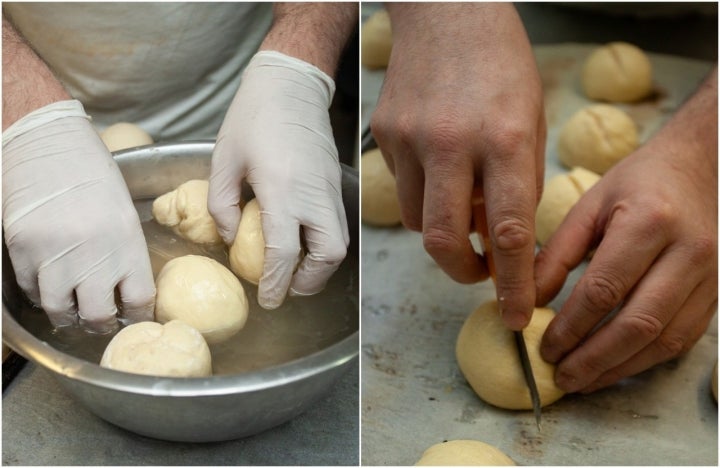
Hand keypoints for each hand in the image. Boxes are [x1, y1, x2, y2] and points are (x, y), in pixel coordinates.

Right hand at [2, 100, 155, 331]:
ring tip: (73, 313)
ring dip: (67, 317)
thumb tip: (124, 290)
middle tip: (101, 323)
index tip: (135, 317)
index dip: (139, 315)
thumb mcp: (124, 212)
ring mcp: (53, 255)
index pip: (139, 300)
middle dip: (101, 325)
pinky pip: (31, 289)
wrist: (47, 143)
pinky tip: (49, 288)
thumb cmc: (92, 174)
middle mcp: (93, 254)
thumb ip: (126, 252)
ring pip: (59, 310)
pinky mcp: (22, 250)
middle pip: (98, 316)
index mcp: (127, 242)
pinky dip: (40, 294)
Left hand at [208, 52, 348, 309]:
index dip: (276, 282)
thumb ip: (222, 205)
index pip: (285, 251)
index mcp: (282, 189)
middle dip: (309, 281)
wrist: (291, 84)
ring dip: (320, 266)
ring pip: (340, 243)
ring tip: (296, 270)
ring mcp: (330, 189)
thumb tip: (230, 239)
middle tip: (287, 288)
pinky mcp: (337, 183)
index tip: (267, 300)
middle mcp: (314, 195)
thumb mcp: (223, 159)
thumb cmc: (253, 117)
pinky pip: (339, 225)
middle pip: (327, 255)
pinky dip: (325, 244)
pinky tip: (304, 242)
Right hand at [370, 3, 545, 328]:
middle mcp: (451, 142)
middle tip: (479, 274)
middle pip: (445, 239)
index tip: (519, 314)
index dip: (515, 283)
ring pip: (418, 220)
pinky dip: (423, 193)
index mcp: (503, 138)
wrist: (446, 11)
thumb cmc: (501, 62)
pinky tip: (437, 166)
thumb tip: (500, 236)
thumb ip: (518, 180)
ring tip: (461, 203)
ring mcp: (409, 139)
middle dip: (463, 272)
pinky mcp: (383, 134)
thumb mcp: (530, 118)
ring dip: (442, 229)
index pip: (510, 232)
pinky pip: (402, 187)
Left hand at [535, 69, 717, 392]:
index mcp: (649, 222)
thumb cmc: (639, 183)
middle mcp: (687, 252)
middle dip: (594, 359)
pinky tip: (616, 367)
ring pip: (664, 340)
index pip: (604, 289)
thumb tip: (530, 301)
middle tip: (560, 377)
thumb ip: (557, 253)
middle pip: (637, 323)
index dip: (571, 326)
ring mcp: (710, 275)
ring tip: (582, 381)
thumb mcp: (590, 205)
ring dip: (619, 368)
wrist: (703, 167)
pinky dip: (646, 359)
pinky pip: (683, 338)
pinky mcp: (717, 292)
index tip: (544, 347)